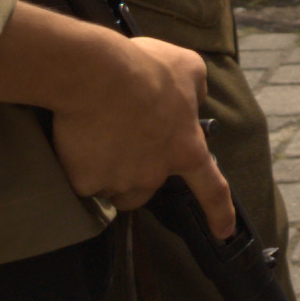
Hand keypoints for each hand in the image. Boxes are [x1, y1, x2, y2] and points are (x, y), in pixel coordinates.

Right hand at [52, 31, 233, 236]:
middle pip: (146, 188)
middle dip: (136, 172)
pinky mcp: (85, 182)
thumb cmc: (144, 67)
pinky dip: (77, 167)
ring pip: (113, 189)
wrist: (95, 74)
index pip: (212, 189)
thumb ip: (196, 88)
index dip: (219, 212)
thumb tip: (195, 99)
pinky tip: (75, 141)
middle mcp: (155, 174)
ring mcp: (119, 181)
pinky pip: (80, 182)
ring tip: (97, 137)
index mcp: (186, 149)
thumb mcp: (188, 68)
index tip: (224, 233)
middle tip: (122, 139)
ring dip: (108, 172)